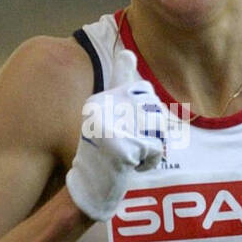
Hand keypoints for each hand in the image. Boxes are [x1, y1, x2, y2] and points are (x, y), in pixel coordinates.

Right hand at [65, 46, 164, 221]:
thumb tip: (128, 52)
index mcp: (99, 99)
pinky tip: (130, 168)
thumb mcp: (104, 113)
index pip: (141, 91)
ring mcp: (111, 129)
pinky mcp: (123, 148)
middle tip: (129, 147)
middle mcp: (102, 110)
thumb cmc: (98, 153)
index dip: (145, 111)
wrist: (85, 190)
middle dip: (149, 131)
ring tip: (129, 156)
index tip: (129, 129)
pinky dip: (148, 162)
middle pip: (154, 110)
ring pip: (157, 129)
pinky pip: (154, 149)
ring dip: (149, 147)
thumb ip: (118, 84)